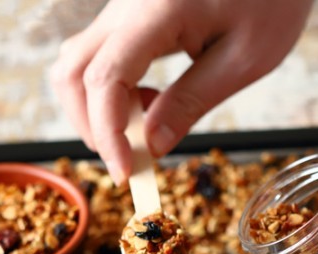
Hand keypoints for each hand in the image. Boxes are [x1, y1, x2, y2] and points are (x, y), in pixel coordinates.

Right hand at [50, 0, 312, 183]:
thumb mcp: (245, 57)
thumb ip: (192, 101)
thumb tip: (151, 146)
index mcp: (156, 11)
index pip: (104, 79)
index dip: (107, 134)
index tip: (126, 173)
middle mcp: (125, 5)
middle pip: (71, 73)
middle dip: (91, 126)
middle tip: (128, 159)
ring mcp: (121, 7)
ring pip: (75, 64)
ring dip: (95, 108)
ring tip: (144, 125)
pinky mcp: (127, 15)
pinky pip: (97, 56)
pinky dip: (109, 90)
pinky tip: (148, 101)